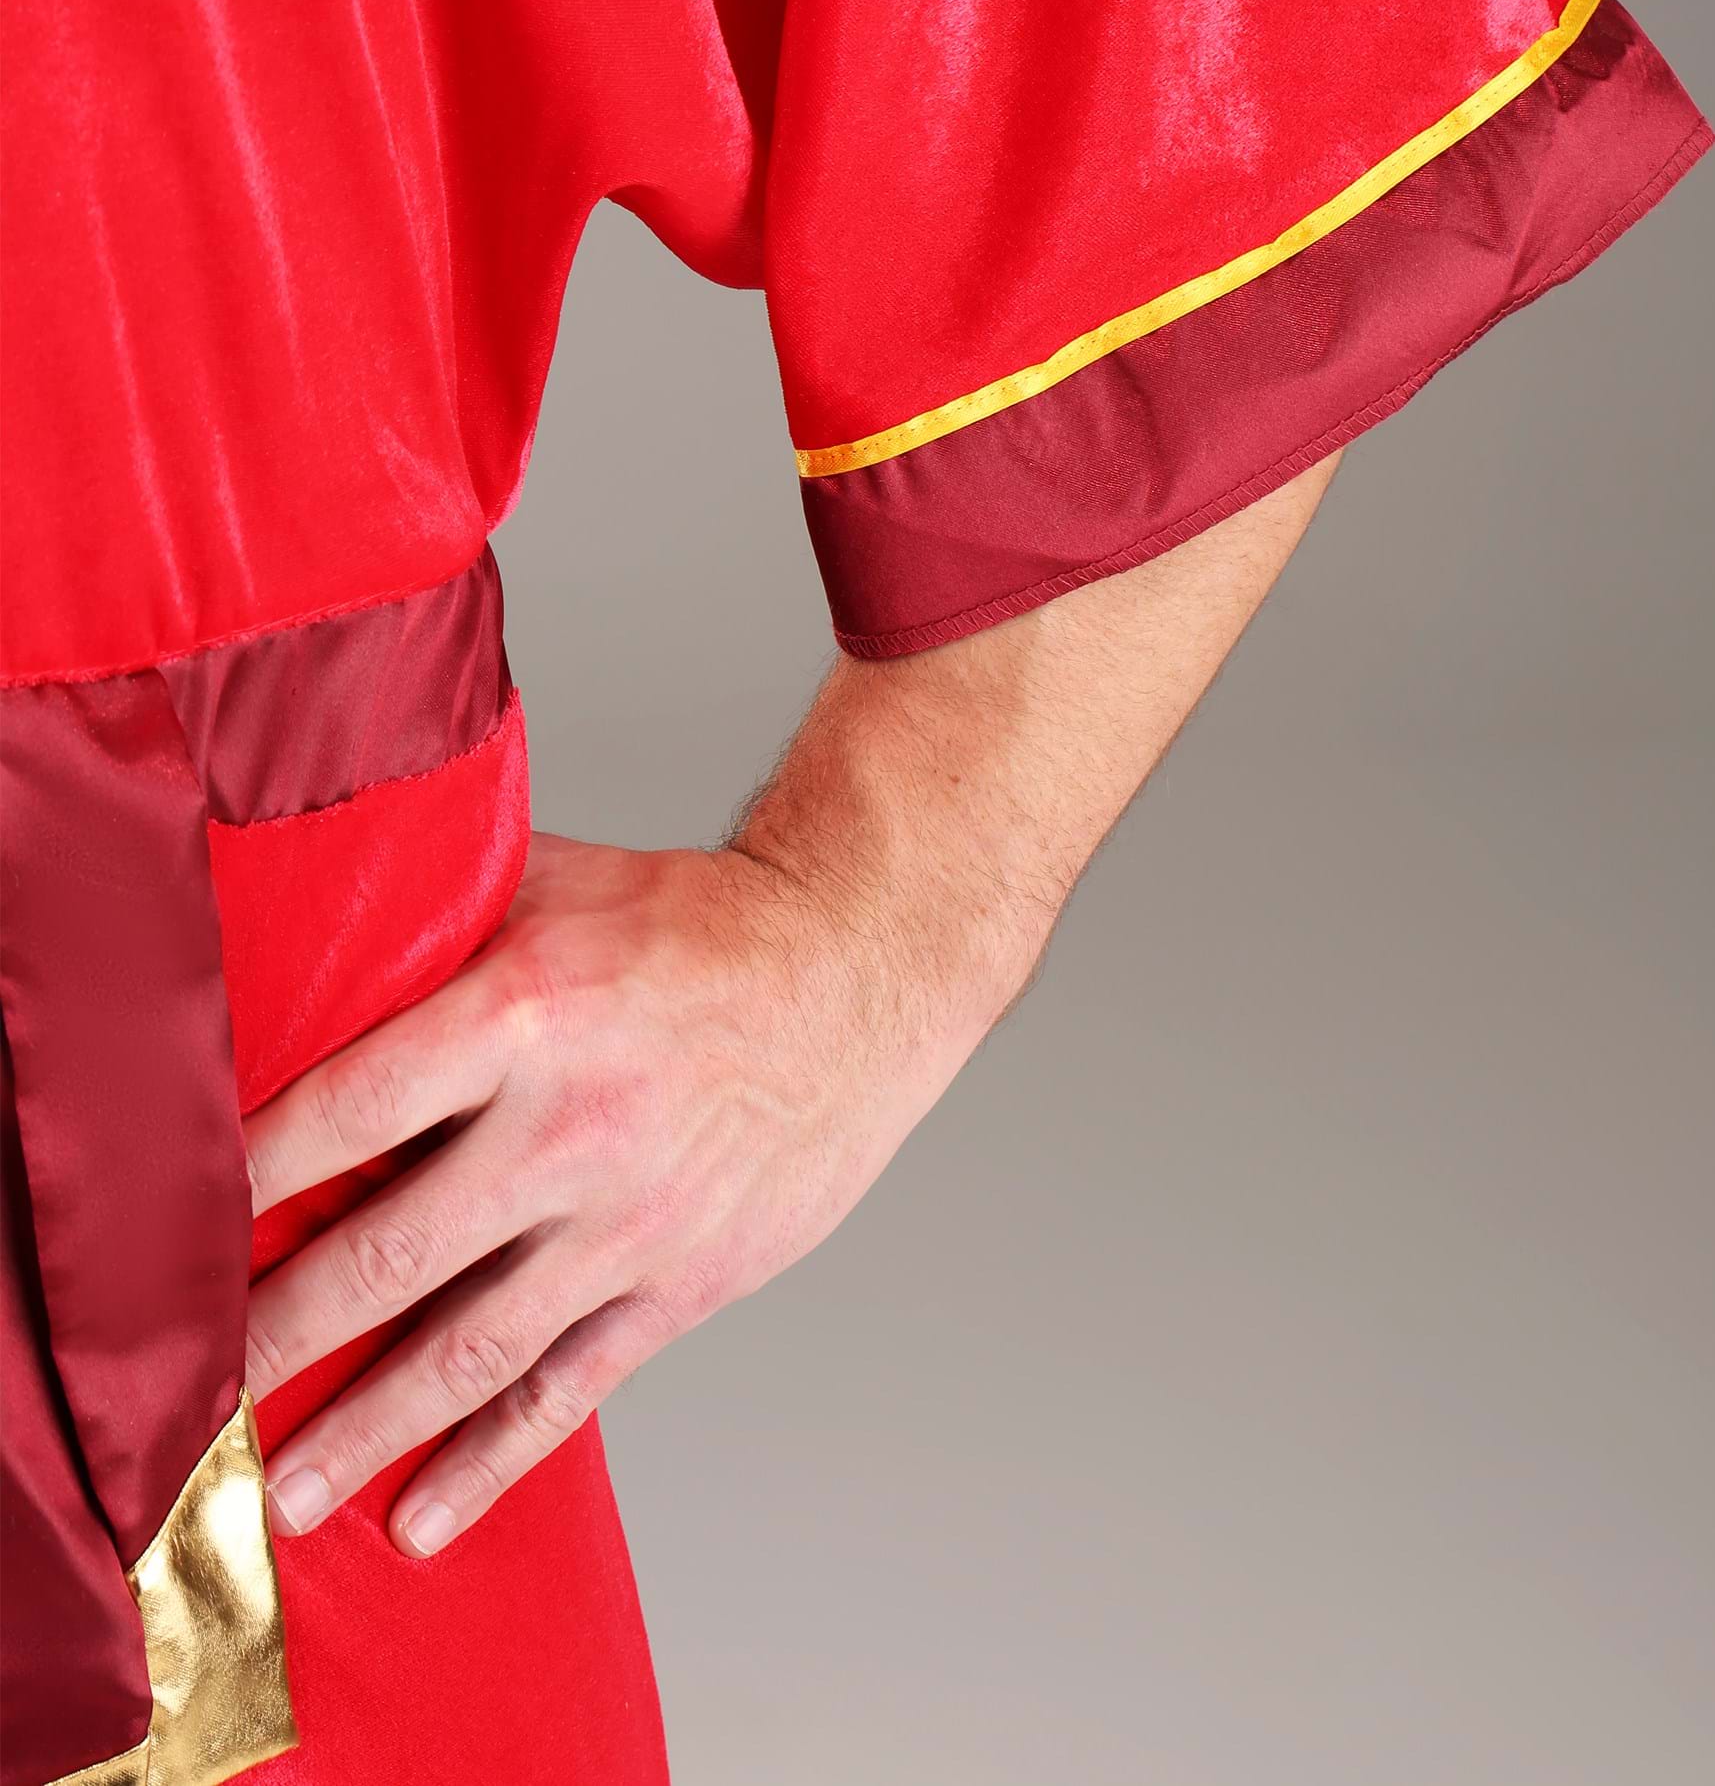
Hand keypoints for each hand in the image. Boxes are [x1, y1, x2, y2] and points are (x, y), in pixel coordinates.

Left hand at [244, 828, 1025, 1556]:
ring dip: (366, 1427)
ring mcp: (629, 1218)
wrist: (858, 968)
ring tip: (282, 1494)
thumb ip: (435, 921)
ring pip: (472, 1346)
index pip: (346, 1109)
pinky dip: (491, 1460)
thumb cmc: (697, 921)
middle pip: (388, 1252)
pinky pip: (571, 1388)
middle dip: (276, 1335)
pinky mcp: (683, 1280)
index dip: (245, 1179)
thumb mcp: (556, 883)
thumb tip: (306, 939)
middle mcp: (570, 1126)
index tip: (169, 1235)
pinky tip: (421, 1516)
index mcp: (524, 1012)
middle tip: (192, 1398)